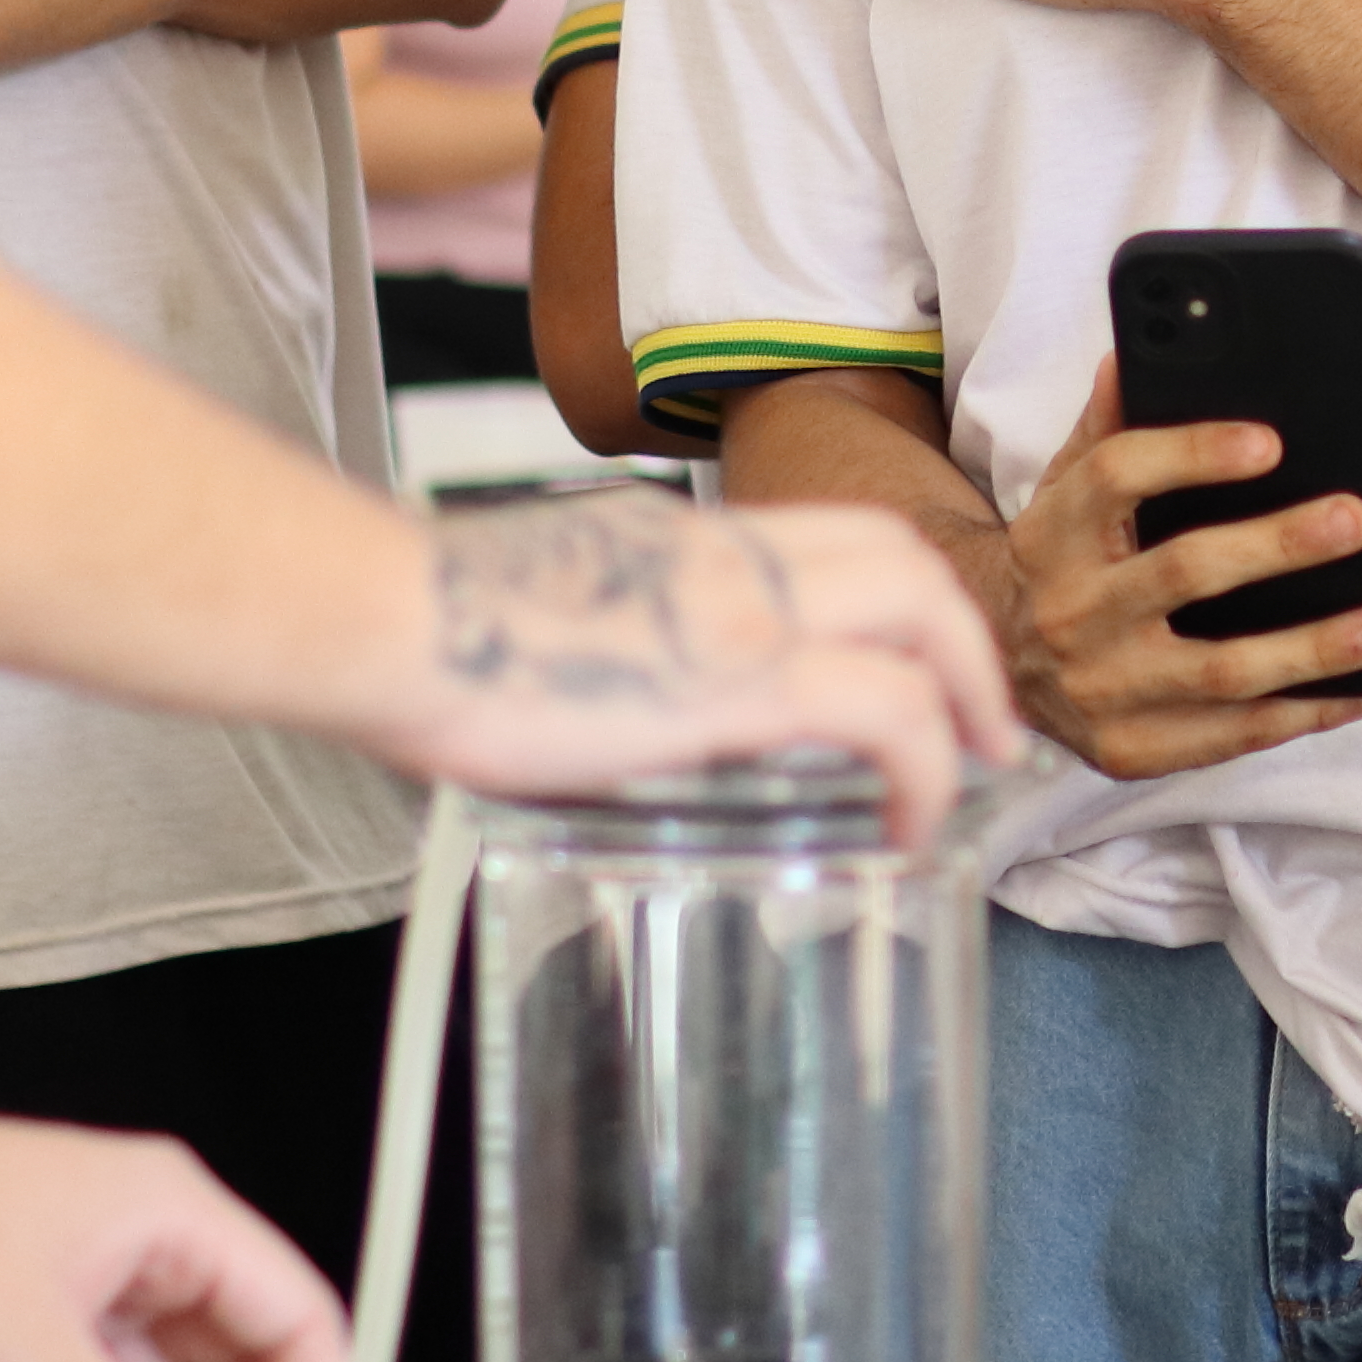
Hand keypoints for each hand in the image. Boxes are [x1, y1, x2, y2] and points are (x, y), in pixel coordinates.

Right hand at [389, 484, 1012, 838]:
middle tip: (980, 720)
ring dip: (970, 690)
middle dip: (960, 636)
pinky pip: (885, 709)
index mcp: (676, 539)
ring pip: (920, 610)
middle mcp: (727, 553)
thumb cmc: (412, 632)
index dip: (892, 595)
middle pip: (899, 554)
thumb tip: (572, 712)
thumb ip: (581, 652)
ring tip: (976, 770)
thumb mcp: (530, 621)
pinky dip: (925, 763)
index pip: (822, 536)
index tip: (909, 664)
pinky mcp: (740, 677)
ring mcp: (740, 607)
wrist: (380, 615)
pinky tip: (913, 824)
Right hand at [997, 363, 1361, 775]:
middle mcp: (1070, 612)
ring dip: (1311, 649)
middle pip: (1182, 572)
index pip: (1117, 477)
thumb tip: (1133, 353)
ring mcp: (1100, 689)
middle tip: (1353, 519)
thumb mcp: (1064, 490)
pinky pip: (1233, 735)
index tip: (1269, 442)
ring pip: (1220, 670)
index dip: (1192, 453)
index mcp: (1053, 533)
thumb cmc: (1061, 561)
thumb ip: (1105, 427)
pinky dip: (1307, 714)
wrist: (997, 667)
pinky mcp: (1130, 750)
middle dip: (1276, 545)